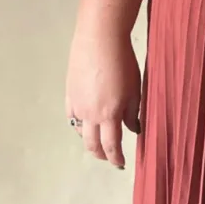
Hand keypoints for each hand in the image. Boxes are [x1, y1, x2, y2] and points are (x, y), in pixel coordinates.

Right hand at [65, 29, 141, 168]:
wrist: (99, 39)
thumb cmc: (123, 60)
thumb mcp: (135, 87)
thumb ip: (133, 111)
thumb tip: (134, 129)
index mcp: (109, 114)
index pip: (111, 145)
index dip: (115, 157)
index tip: (120, 164)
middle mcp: (90, 114)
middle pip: (92, 144)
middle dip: (101, 154)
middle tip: (109, 158)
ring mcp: (77, 104)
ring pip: (80, 132)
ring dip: (89, 141)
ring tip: (97, 142)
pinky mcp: (69, 93)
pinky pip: (71, 117)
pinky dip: (78, 125)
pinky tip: (83, 124)